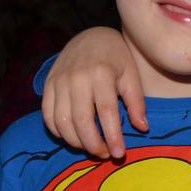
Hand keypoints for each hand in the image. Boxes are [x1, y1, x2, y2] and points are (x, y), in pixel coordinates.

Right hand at [41, 26, 145, 157]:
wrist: (90, 36)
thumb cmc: (116, 57)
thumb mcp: (131, 75)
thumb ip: (136, 102)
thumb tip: (142, 128)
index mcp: (101, 74)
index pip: (107, 113)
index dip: (113, 137)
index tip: (119, 153)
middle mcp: (77, 77)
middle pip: (81, 121)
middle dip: (93, 144)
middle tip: (105, 154)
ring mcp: (59, 81)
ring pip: (62, 122)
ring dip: (75, 141)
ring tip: (91, 147)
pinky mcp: (48, 84)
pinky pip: (48, 115)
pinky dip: (58, 131)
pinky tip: (73, 136)